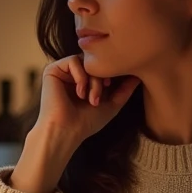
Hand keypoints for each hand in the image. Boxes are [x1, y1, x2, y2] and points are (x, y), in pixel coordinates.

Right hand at [9, 56, 139, 192]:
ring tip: (91, 99)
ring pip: (85, 61)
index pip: (102, 67)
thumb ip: (124, 90)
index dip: (111, 74)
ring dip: (93, 81)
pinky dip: (81, 76)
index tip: (112, 89)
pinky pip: (73, 61)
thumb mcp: (111, 105)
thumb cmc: (86, 123)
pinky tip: (79, 93)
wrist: (65, 131)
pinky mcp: (52, 70)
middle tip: (99, 98)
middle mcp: (72, 74)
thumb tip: (139, 76)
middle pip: (95, 63)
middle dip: (102, 78)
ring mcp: (62, 72)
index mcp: (84, 81)